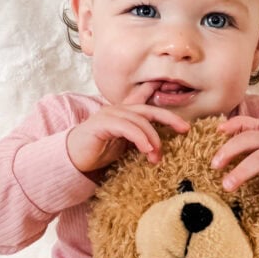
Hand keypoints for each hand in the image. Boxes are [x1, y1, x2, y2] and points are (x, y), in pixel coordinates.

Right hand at [67, 83, 189, 174]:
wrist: (73, 159)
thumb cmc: (98, 153)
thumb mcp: (124, 145)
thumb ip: (139, 140)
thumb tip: (158, 146)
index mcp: (125, 113)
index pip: (146, 101)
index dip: (163, 98)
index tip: (180, 99)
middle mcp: (118, 109)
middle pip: (149, 109)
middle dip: (170, 118)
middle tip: (185, 129)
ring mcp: (110, 114)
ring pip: (140, 121)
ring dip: (152, 139)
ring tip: (157, 156)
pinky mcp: (103, 123)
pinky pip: (128, 128)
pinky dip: (140, 138)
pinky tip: (147, 150)